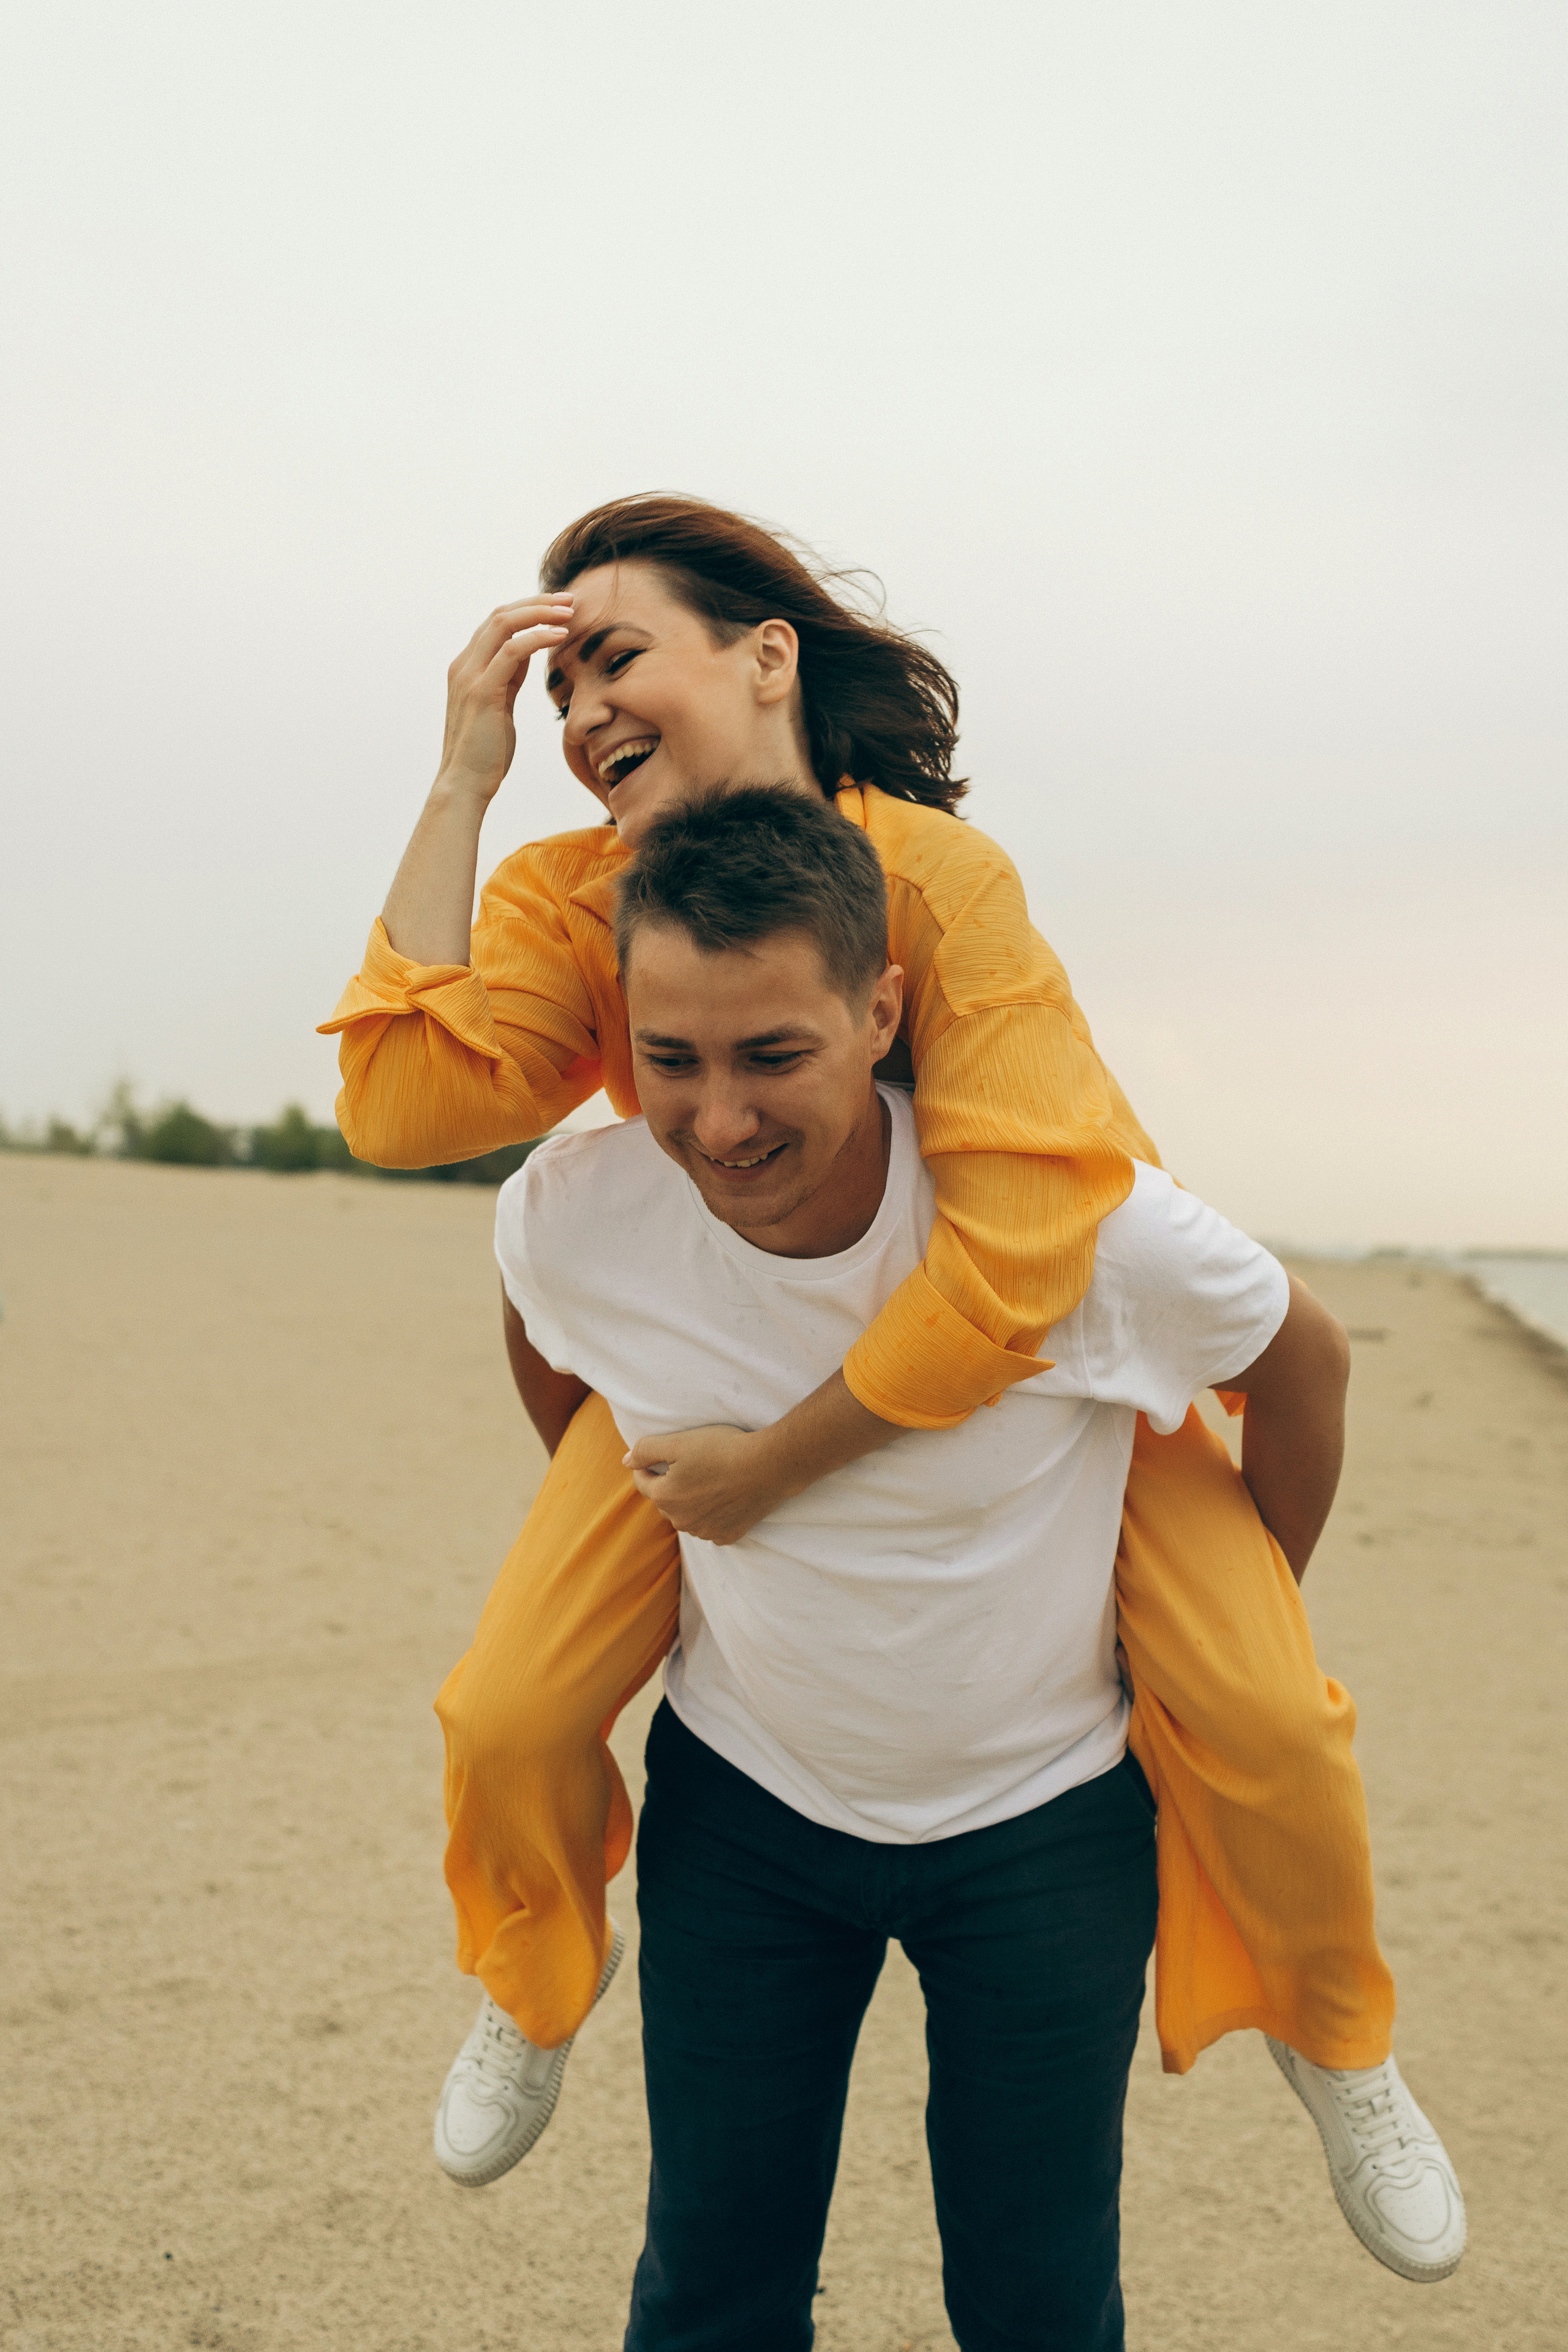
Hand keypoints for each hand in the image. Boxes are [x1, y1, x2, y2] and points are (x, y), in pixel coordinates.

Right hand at [437, 595, 575, 803]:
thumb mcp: (499, 705)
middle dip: (537, 602)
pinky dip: (537, 637)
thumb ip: (508, 677)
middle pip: (500, 614)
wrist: (465, 784)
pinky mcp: (482, 692)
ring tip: (569, 612)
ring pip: (503, 624)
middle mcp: (463, 665)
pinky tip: (560, 636)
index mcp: (466, 667)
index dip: (529, 609)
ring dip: (539, 613)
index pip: (497, 622)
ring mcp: (470, 676)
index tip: (559, 607)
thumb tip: (526, 653)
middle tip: (570, 599)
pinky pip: (511, 651)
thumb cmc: (486, 752)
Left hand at [625, 1425, 790, 1545]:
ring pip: (687, 1515)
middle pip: (664, 1500)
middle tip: (693, 1463)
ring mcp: (705, 1532)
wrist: (769, 1466)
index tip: (667, 1453)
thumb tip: (627, 1461)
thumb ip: (646, 1450)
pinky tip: (725, 1497)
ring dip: (691, 1500)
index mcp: (665, 1497)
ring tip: (711, 1479)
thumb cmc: (723, 1450)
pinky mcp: (728, 1535)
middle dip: (671, 1484)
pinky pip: (710, 1527)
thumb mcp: (679, 1441)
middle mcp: (681, 1521)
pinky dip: (712, 1514)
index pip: (642, 1481)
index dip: (649, 1465)